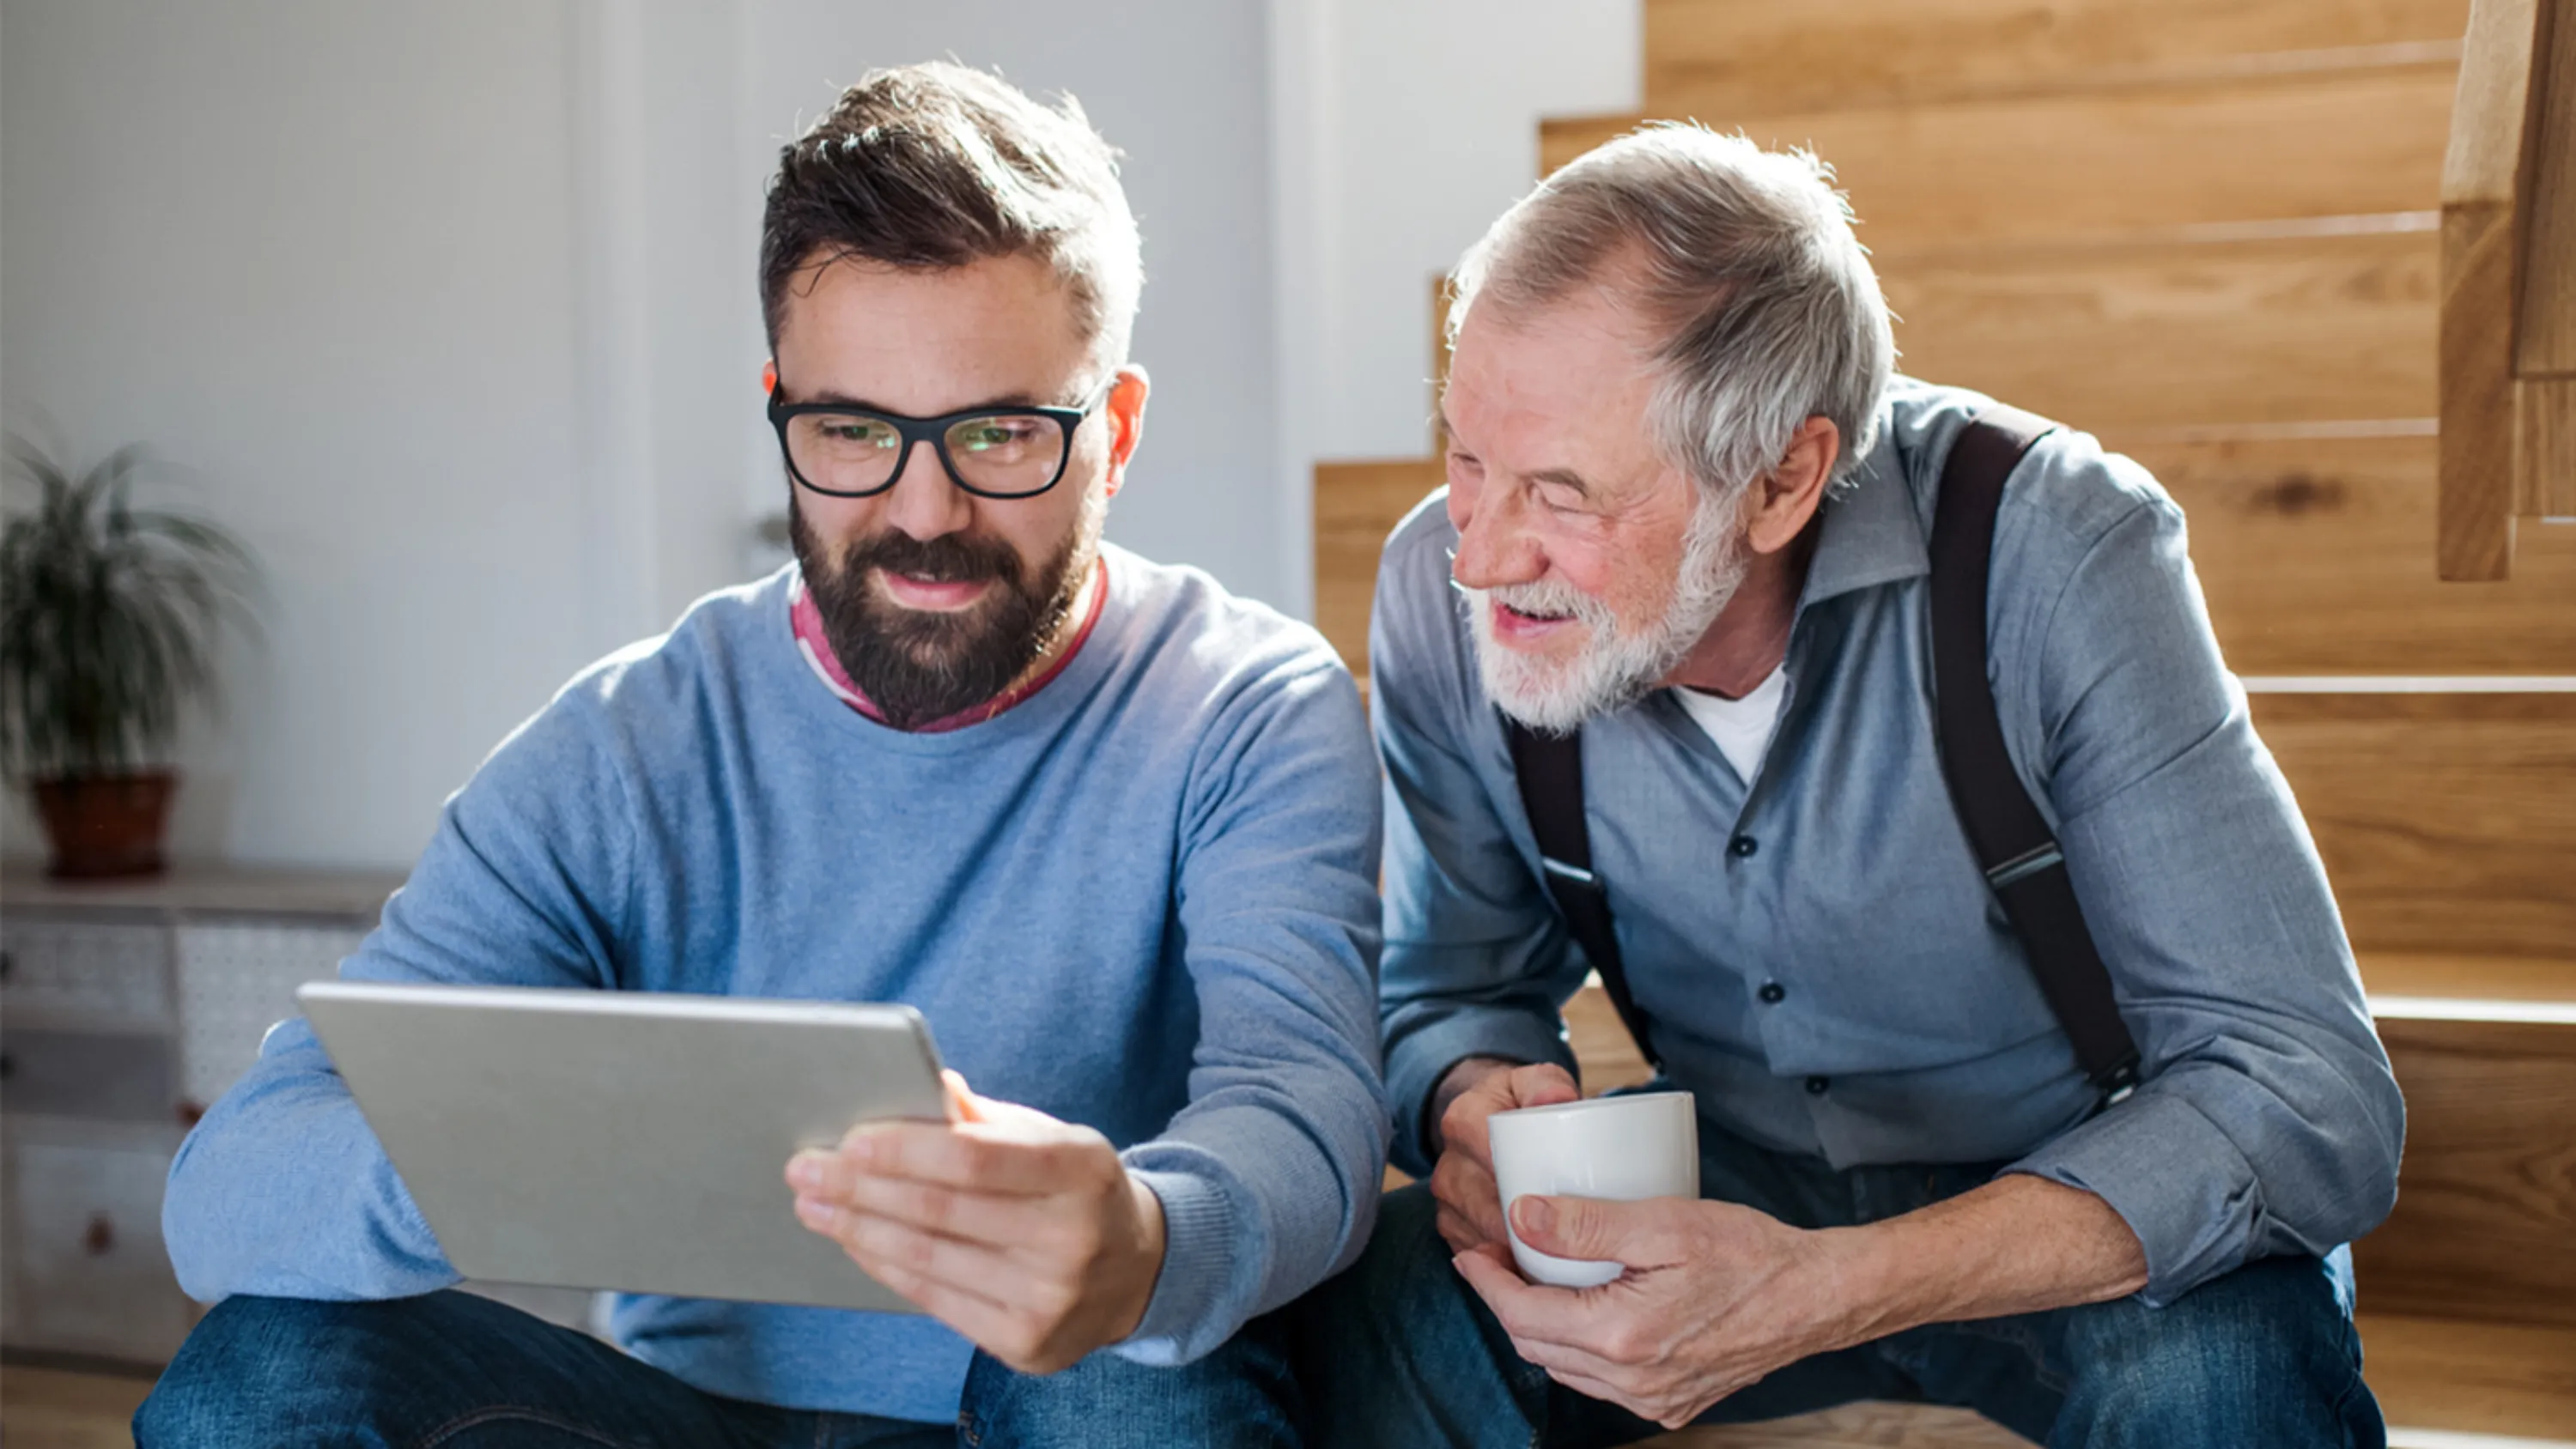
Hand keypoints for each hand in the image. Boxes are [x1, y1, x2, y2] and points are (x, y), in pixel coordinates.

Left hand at [786, 1070, 1166, 1373]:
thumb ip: (984, 1119)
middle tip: (806, 1168)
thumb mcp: (1050, 1138)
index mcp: (1082, 1170)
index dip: (906, 1150)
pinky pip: (933, 1299)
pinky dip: (884, 1266)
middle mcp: (1071, 1238)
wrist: (1138, 1271)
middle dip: (861, 1188)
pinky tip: (855, 1240)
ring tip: (815, 1204)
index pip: (976, 1159)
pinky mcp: (1026, 1342)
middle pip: (941, 1211)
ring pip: (928, 1259)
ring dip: (858, 1229)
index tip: (849, 1140)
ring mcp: (1049, 1298)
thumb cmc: (1075, 1189)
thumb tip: (921, 1084)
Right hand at [1427, 1058, 1579, 1254]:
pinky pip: (1476, 1254)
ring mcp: (1446, 1199)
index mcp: (1463, 1119)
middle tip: (1572, 1237)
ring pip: (1480, 1235)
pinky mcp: (1451, 1226)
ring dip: (1516, 1249)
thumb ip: (1548, 1084)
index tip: (1559, 1195)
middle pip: (1486, 1204)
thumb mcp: (1538, 1082)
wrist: (1490, 1121)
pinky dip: (1504, 1264)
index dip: (1521, 1179)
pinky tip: (1533, 1266)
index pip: (1488, 1154)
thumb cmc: (1523, 1104)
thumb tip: (1557, 1099)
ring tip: (1558, 1255)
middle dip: (1526, 1225)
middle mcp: (1447, 1162)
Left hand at [1451, 1193, 1851, 1429]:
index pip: (1522, 1317)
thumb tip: (1520, 1216)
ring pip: (1567, 1368)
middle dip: (1507, 1303)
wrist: (1816, 1296)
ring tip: (1535, 1278)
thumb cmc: (1749, 1253)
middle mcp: (1633, 1382)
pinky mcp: (1673, 1403)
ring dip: (1541, 1326)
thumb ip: (1587, 1224)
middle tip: (1498, 1256)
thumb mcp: (1664, 1223)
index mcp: (1623, 1338)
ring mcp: (1654, 1400)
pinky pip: (1604, 1382)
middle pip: (1537, 1346)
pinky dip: (1580, 1348)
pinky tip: (1586, 1311)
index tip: (1472, 1250)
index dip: (1487, 1282)